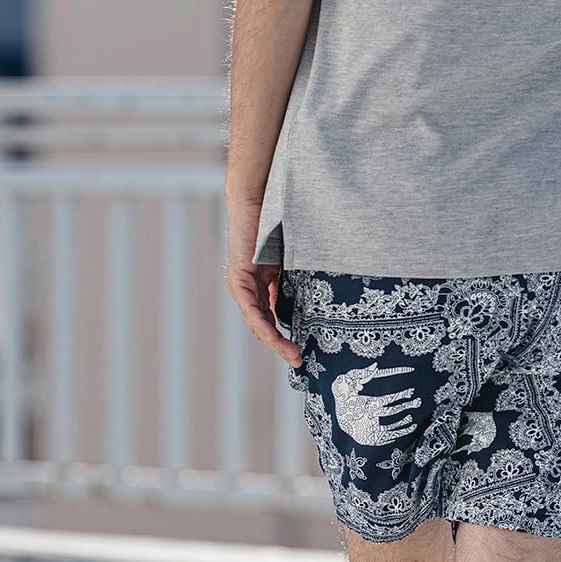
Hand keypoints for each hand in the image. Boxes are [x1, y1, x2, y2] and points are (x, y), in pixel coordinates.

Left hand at [225, 196, 301, 365]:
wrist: (259, 200)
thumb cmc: (277, 224)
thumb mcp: (291, 261)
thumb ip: (297, 280)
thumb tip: (321, 296)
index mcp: (261, 287)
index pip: (272, 319)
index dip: (286, 337)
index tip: (303, 352)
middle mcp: (249, 290)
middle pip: (264, 327)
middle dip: (282, 346)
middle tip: (300, 361)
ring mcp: (241, 286)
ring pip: (258, 323)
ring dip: (275, 342)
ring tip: (293, 355)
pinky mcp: (238, 280)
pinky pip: (251, 310)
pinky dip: (264, 325)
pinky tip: (275, 337)